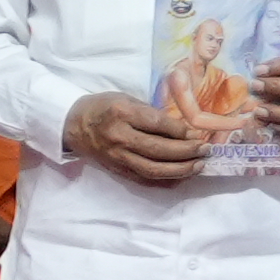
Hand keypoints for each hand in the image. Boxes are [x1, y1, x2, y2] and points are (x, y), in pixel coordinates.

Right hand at [62, 92, 215, 189]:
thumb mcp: (127, 99)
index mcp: (122, 113)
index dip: (182, 131)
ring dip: (180, 170)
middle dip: (187, 152)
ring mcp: (118, 157)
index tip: (198, 133)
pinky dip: (166, 180)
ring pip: (153, 169)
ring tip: (199, 166)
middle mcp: (119, 137)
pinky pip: (145, 179)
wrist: (74, 125)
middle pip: (159, 150)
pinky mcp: (118, 170)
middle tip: (205, 150)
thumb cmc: (104, 107)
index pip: (159, 124)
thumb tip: (183, 129)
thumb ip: (152, 114)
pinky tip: (182, 177)